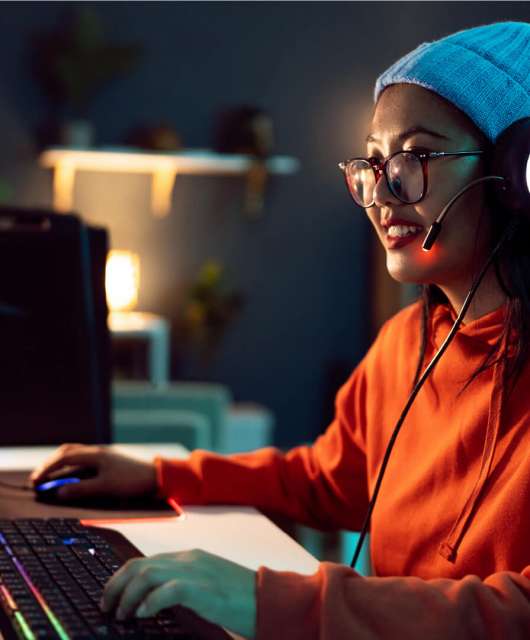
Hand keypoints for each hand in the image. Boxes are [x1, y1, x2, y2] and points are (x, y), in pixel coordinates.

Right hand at [29, 444, 157, 499]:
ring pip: (76, 454)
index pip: (64, 458)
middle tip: (38, 478)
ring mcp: (104, 454)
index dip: (48, 469)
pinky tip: (71, 475)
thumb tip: (59, 492)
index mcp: (95, 454)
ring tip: (50, 476)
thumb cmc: (132, 481)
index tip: (35, 480)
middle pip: (68, 452)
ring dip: (61, 464)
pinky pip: (84, 459)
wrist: (157, 476)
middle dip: (51, 464)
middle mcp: (98, 451)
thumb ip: (81, 489)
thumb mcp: (105, 487)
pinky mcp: (109, 460)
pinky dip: (72, 466)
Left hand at [101, 549, 256, 638]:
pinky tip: (144, 614)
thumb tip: (152, 600)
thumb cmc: (240, 596)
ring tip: (122, 615)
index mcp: (189, 557)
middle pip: (138, 565)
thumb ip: (182, 584)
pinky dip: (150, 602)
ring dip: (128, 596)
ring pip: (146, 574)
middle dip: (116, 585)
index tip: (111, 595)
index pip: (144, 560)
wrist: (267, 597)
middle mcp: (188, 559)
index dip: (121, 578)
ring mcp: (195, 571)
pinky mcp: (201, 588)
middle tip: (107, 607)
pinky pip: (166, 590)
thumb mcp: (206, 584)